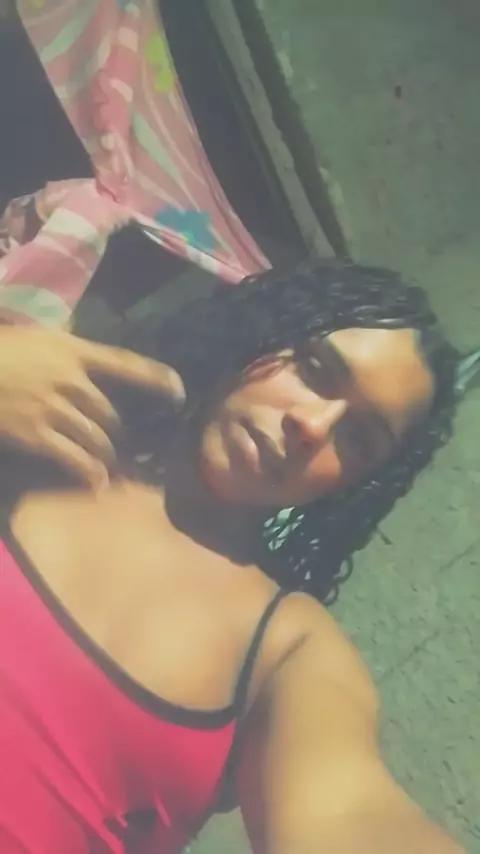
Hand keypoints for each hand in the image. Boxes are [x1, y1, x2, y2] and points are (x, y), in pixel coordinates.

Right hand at [0, 327, 184, 487]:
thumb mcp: (34, 339)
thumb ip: (63, 351)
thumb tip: (84, 354)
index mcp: (73, 351)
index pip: (125, 362)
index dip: (156, 378)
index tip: (179, 391)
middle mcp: (72, 380)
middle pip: (110, 413)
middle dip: (116, 432)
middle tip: (122, 445)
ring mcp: (55, 409)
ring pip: (96, 439)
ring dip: (105, 456)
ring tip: (109, 468)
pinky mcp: (36, 435)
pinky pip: (73, 458)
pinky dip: (88, 473)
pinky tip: (96, 484)